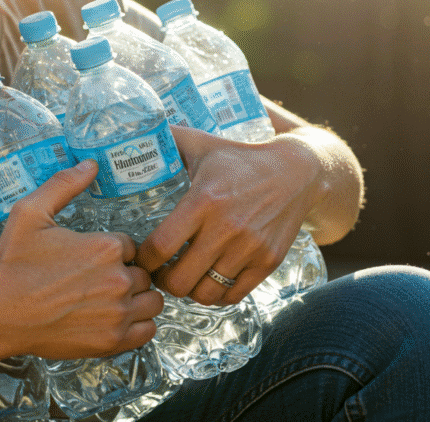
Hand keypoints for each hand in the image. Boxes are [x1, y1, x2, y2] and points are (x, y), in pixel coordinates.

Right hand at [0, 160, 163, 359]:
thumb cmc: (10, 264)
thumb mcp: (30, 212)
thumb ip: (64, 184)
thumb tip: (91, 164)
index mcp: (105, 246)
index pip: (131, 245)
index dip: (114, 251)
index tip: (93, 260)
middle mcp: (119, 279)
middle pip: (145, 273)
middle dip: (126, 274)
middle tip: (97, 281)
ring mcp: (118, 313)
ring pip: (153, 301)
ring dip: (138, 299)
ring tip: (111, 300)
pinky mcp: (112, 341)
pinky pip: (148, 330)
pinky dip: (138, 325)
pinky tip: (116, 319)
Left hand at [135, 126, 323, 305]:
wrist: (297, 171)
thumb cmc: (240, 159)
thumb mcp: (202, 144)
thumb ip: (167, 141)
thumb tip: (132, 134)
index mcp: (203, 201)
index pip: (160, 247)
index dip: (143, 259)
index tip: (139, 257)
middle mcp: (226, 228)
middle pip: (179, 280)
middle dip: (162, 281)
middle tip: (159, 272)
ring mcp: (250, 248)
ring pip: (205, 293)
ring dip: (189, 290)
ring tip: (183, 277)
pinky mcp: (268, 261)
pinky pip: (233, 296)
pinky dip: (216, 294)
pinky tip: (208, 280)